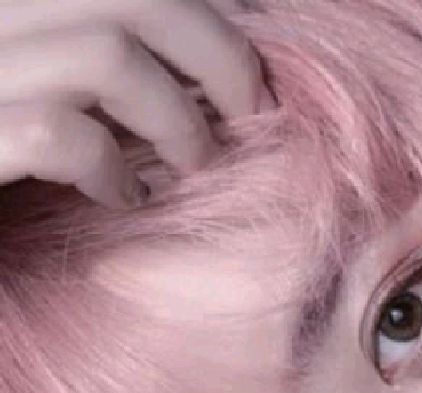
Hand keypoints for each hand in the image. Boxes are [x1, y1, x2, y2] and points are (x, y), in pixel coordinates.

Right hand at [0, 0, 275, 209]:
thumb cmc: (3, 144)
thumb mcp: (47, 70)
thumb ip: (103, 51)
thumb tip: (213, 49)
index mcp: (16, 1)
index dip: (204, 7)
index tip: (243, 56)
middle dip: (218, 52)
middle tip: (249, 113)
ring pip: (107, 54)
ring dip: (176, 119)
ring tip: (192, 164)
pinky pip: (59, 135)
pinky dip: (110, 170)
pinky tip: (121, 196)